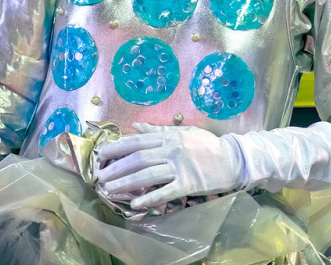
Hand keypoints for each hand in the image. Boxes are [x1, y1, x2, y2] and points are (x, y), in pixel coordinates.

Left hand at [97, 123, 243, 207]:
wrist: (231, 159)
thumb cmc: (206, 145)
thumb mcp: (183, 132)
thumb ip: (159, 131)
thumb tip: (136, 126)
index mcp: (169, 137)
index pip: (137, 141)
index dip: (117, 148)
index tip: (101, 155)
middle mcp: (171, 150)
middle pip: (138, 158)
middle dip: (116, 168)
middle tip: (100, 177)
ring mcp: (179, 167)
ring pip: (147, 174)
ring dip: (126, 183)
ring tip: (109, 190)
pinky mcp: (188, 184)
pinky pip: (165, 192)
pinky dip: (149, 198)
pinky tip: (135, 204)